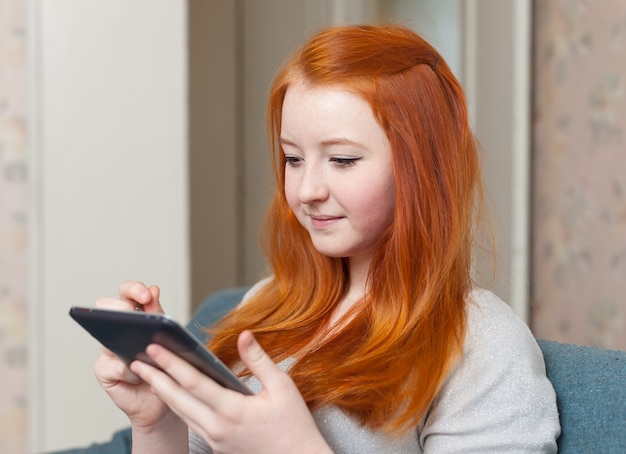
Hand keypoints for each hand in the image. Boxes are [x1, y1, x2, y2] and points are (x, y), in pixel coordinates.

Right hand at [93, 281, 179, 430]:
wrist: (161, 399)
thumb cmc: (165, 364)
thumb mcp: (166, 336)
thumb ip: (158, 314)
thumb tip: (153, 289)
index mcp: (133, 314)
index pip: (127, 292)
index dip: (134, 289)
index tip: (147, 295)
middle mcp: (115, 328)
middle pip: (105, 305)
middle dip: (121, 307)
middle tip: (137, 315)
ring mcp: (107, 349)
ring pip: (103, 333)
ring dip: (123, 338)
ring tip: (142, 345)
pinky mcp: (104, 371)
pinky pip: (112, 367)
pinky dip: (129, 370)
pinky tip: (140, 374)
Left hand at [131, 330, 332, 453]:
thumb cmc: (293, 424)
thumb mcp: (283, 386)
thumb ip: (259, 360)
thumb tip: (244, 335)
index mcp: (233, 410)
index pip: (193, 382)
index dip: (171, 363)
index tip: (154, 348)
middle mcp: (217, 427)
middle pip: (177, 399)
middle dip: (154, 378)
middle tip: (136, 360)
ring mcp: (215, 439)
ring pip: (181, 413)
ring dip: (162, 392)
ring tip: (148, 375)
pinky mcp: (216, 446)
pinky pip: (190, 422)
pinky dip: (177, 405)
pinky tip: (173, 394)